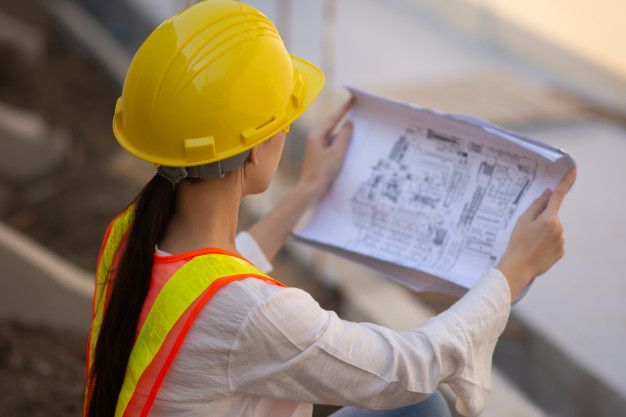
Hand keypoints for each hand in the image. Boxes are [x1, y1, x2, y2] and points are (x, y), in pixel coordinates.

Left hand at [296, 96, 354, 201]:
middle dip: (346, 118)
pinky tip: (352, 146)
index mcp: (318, 135)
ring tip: (360, 128)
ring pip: (335, 137)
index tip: (353, 97)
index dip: (345, 108)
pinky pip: (334, 146)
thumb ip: (344, 137)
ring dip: (346, 134)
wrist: (310, 190)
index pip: (334, 117)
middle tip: (358, 108)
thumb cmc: (322, 172)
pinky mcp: (321, 156)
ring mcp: (318, 147)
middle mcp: (317, 139)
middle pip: (334, 125)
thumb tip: (349, 124)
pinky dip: (343, 145)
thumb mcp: (336, 153)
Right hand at [496, 169, 575, 299]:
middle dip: (543, 220)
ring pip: (554, 230)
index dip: (565, 183)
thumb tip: (548, 193)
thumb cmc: (517, 243)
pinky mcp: (561, 251)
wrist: (519, 266)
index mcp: (548, 218)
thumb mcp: (522, 221)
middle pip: (552, 217)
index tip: (573, 172)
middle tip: (528, 231)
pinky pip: (556, 242)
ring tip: (531, 243)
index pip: (558, 197)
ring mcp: (561, 241)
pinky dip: (547, 243)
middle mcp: (559, 228)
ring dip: (545, 233)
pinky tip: (537, 249)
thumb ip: (536, 205)